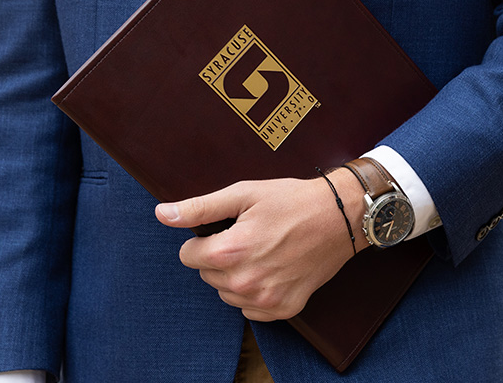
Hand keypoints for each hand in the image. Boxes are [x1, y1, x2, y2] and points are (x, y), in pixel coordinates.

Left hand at [155, 169, 368, 320]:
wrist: (340, 217)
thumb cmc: (292, 201)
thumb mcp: (244, 193)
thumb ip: (199, 207)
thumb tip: (162, 214)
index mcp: (230, 251)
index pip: (187, 256)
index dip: (203, 239)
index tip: (226, 228)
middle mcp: (245, 281)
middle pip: (206, 275)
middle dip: (219, 257)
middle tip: (249, 236)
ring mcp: (266, 299)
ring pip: (226, 293)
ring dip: (236, 275)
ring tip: (263, 251)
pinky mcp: (284, 309)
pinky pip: (249, 309)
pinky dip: (254, 292)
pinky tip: (273, 269)